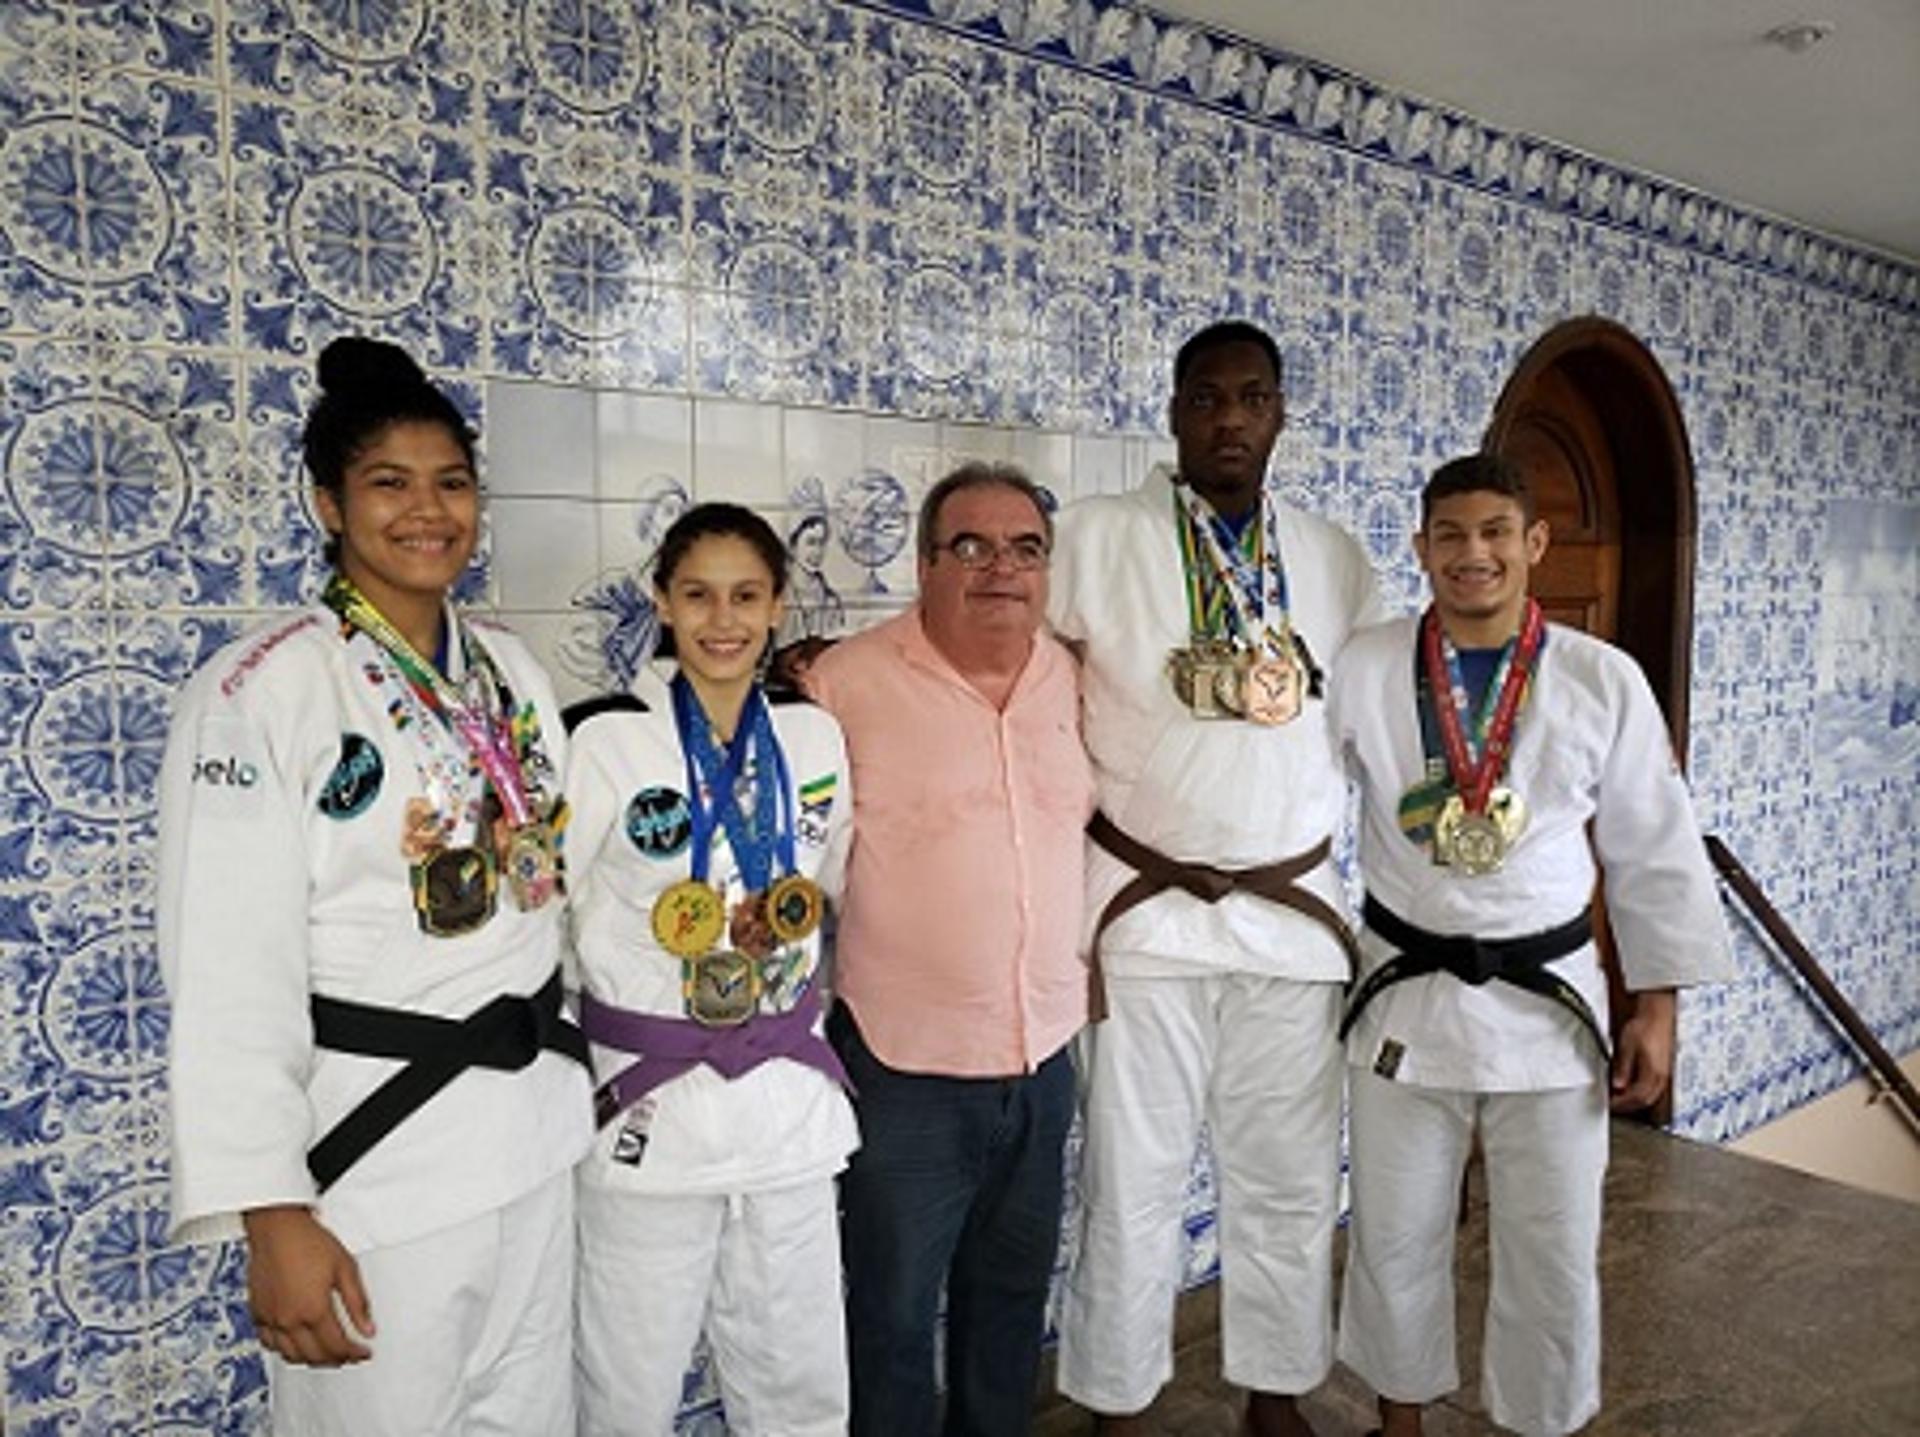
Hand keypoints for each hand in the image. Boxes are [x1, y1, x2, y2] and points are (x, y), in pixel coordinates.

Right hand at [242, 1205, 375, 1365]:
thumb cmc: (310, 1241)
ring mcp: (270, 1318)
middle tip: (349, 1355)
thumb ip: (358, 1303)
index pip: (337, 1347)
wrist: (278, 1227)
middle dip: (336, 1360)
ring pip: (290, 1356)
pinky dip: (284, 1350)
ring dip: (311, 1360)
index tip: (364, 1352)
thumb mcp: (346, 1268)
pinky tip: (296, 1344)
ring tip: (327, 1353)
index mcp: (314, 1310)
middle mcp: (289, 1319)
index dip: (354, 1354)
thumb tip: (368, 1329)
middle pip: (315, 1356)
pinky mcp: (257, 1313)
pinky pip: (269, 1343)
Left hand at [1610, 989, 1676, 1111]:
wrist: (1658, 1014)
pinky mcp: (1664, 1068)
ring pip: (1651, 1096)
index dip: (1622, 1104)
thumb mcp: (1627, 1046)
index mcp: (1653, 1073)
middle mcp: (1662, 1076)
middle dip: (1628, 1105)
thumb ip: (1623, 1068)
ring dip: (1635, 1100)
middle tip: (1614, 1104)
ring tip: (1621, 1097)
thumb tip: (1618, 1085)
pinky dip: (1642, 1092)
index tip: (1610, 1104)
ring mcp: (1665, 1073)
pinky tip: (1632, 1086)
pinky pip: (1655, 1088)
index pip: (1637, 1098)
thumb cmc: (1645, 1026)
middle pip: (1645, 1100)